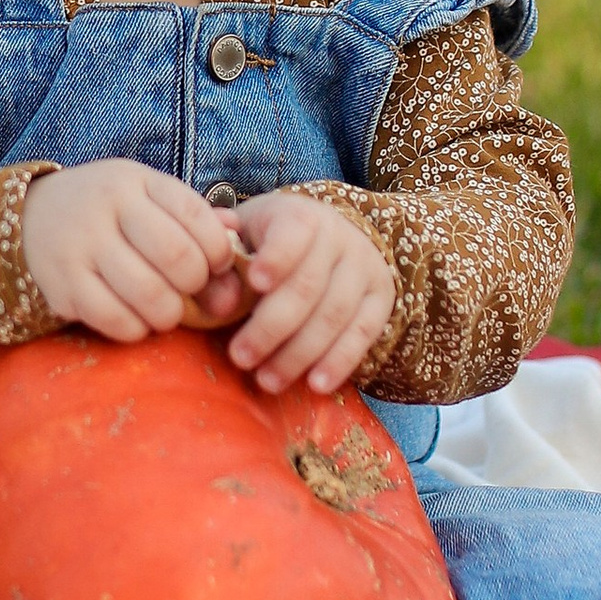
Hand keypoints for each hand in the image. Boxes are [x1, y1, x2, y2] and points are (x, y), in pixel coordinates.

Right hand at [21, 160, 247, 343]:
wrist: (31, 216)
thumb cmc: (109, 212)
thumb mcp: (149, 201)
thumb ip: (198, 229)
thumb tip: (236, 280)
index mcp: (137, 181)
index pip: (196, 215)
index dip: (219, 250)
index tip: (217, 264)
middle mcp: (107, 207)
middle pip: (177, 256)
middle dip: (197, 285)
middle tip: (190, 291)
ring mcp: (81, 245)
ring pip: (149, 294)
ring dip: (170, 313)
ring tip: (166, 310)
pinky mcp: (62, 284)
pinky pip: (116, 320)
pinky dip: (137, 329)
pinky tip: (136, 319)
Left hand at [216, 193, 394, 395]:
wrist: (327, 237)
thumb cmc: (268, 243)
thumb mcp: (242, 237)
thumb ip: (223, 264)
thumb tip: (220, 305)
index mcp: (300, 216)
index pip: (292, 234)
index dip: (276, 258)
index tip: (255, 283)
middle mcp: (339, 237)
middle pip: (307, 286)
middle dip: (271, 327)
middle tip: (241, 358)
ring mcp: (364, 267)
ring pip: (334, 314)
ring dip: (299, 354)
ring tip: (267, 381)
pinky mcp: (380, 298)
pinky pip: (363, 333)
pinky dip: (339, 362)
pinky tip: (315, 384)